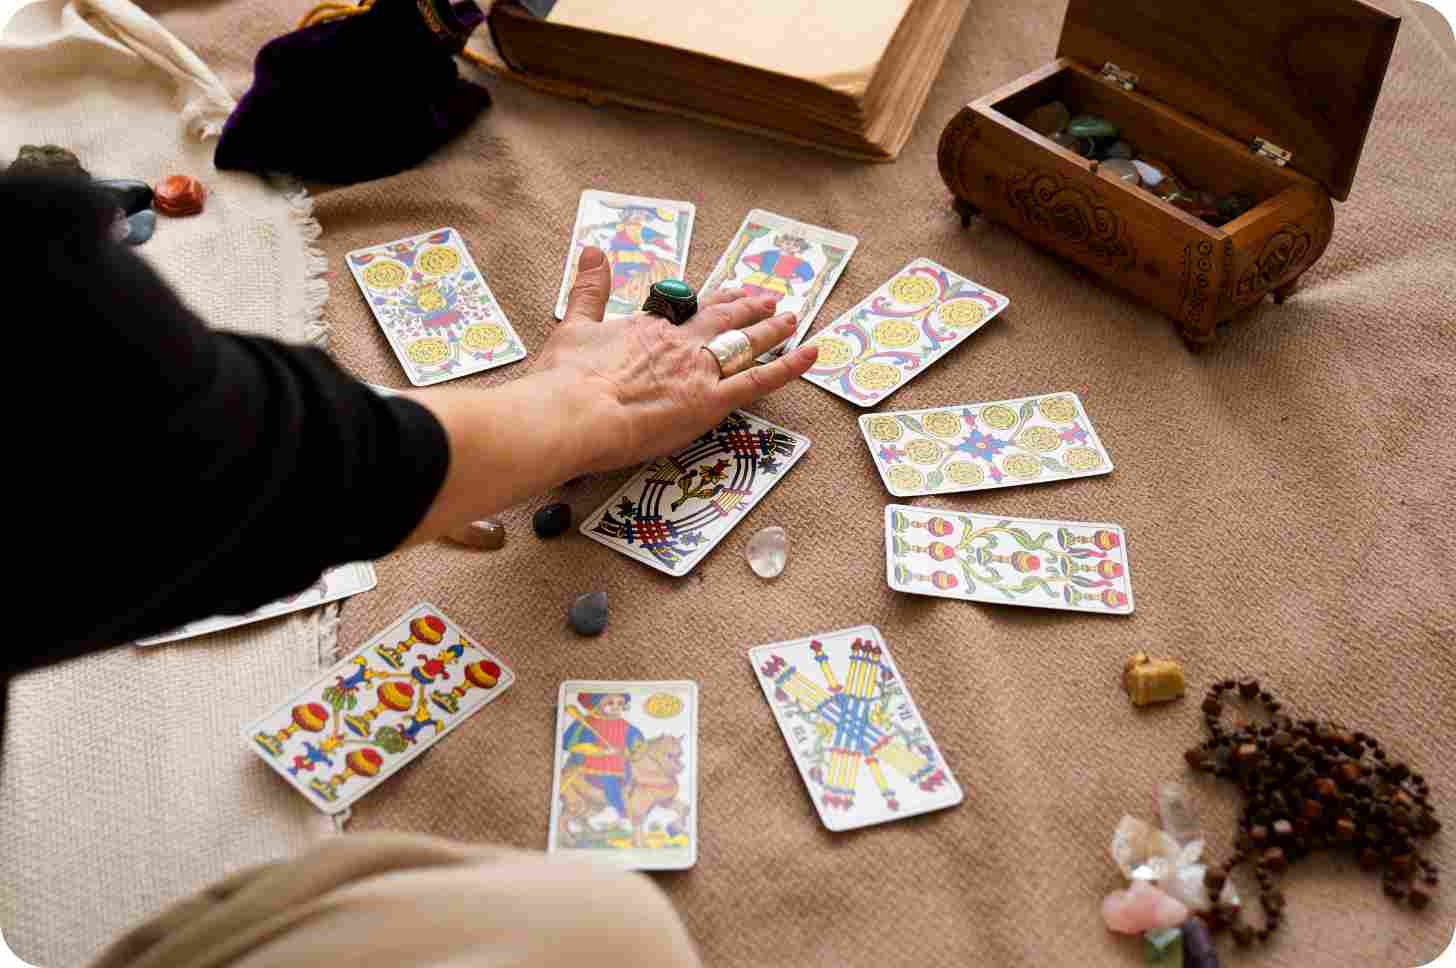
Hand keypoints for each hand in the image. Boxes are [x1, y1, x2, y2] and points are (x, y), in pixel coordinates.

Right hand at [535, 245, 818, 473]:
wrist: (573, 412)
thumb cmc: (566, 379)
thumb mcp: (574, 325)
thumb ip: (588, 289)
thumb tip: (591, 251)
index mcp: (648, 327)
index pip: (688, 310)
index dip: (712, 301)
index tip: (726, 293)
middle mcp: (680, 343)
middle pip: (723, 318)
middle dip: (748, 306)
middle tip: (770, 297)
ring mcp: (699, 371)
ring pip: (746, 343)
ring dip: (772, 328)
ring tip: (791, 318)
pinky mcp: (711, 401)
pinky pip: (760, 380)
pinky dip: (789, 366)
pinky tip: (810, 353)